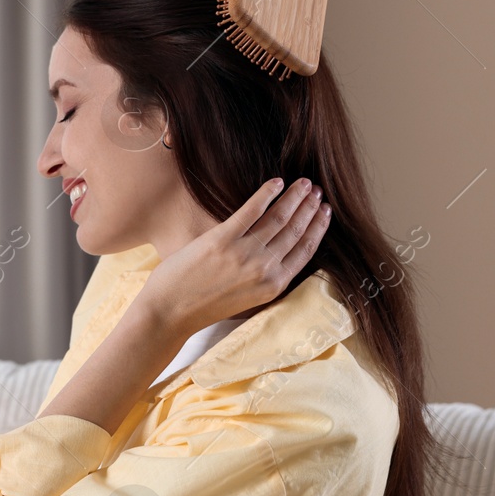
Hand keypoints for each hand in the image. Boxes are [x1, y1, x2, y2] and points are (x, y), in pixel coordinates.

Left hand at [137, 178, 330, 338]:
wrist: (170, 313)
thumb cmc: (203, 307)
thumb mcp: (246, 299)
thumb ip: (265, 279)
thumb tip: (277, 253)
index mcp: (274, 285)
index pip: (305, 250)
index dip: (318, 227)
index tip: (324, 211)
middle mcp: (265, 269)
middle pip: (296, 230)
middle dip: (309, 207)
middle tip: (316, 190)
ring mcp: (244, 253)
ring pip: (279, 217)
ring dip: (294, 197)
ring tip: (302, 183)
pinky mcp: (222, 239)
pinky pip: (251, 209)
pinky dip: (267, 193)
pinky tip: (276, 182)